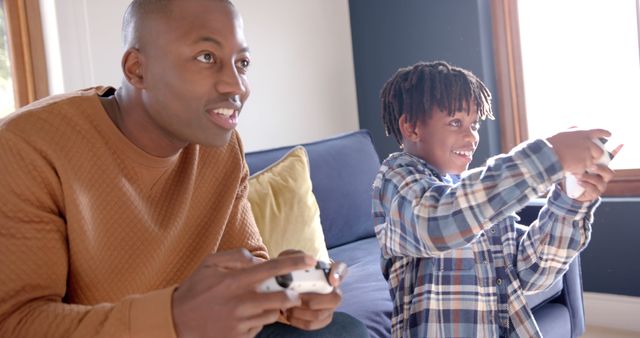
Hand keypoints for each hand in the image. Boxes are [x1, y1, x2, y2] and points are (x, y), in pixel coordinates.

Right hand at [172, 249, 314, 337]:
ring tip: (256, 303)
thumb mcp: (210, 263)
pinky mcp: (240, 337)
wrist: (176, 321)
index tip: (310, 260)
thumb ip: (236, 256)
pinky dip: (258, 320)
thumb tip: (259, 259)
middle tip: (291, 290)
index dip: (294, 264)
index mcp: (235, 281)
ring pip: (272, 314)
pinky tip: (244, 316)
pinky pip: (259, 327)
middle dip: (292, 294)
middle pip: (281, 298)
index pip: (272, 269)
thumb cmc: (195, 289)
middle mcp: (241, 302)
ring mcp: (241, 322)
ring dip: (272, 307)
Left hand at [277, 250, 347, 330]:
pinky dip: (298, 321)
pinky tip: (289, 314)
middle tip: (297, 297)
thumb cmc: (291, 271)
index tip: (332, 280)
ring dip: (301, 312)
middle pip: (335, 299)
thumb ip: (294, 255)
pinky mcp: (322, 319)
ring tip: (287, 307)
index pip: (342, 269)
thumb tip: (304, 259)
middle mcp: (334, 289)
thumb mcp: (290, 259)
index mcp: (329, 271)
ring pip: (320, 314)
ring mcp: (330, 306)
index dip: (339, 275)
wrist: (286, 286)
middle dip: (313, 300)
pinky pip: (312, 324)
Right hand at [546, 128, 610, 173]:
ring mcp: (586, 155)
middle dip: (596, 156)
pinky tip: (569, 169)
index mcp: (583, 134)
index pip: (599, 132)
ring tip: (573, 164)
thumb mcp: (562, 132)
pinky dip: (577, 171)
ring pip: (591, 162)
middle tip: (589, 158)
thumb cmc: (551, 143)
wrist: (547, 154)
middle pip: (599, 151)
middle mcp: (588, 144)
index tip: (609, 135)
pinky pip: (583, 170)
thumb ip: (572, 129)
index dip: (605, 133)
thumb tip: (576, 126)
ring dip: (584, 164)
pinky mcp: (583, 166)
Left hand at [567, 144, 622, 201]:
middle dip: (600, 169)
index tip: (620, 144)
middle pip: (609, 172)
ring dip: (589, 177)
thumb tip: (574, 139)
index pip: (610, 159)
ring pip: (600, 181)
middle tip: (591, 166)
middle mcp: (602, 177)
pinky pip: (593, 189)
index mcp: (600, 167)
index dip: (616, 152)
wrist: (571, 190)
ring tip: (578, 175)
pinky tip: (578, 181)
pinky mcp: (595, 193)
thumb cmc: (575, 174)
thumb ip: (577, 155)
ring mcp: (600, 185)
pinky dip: (585, 184)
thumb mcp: (574, 164)